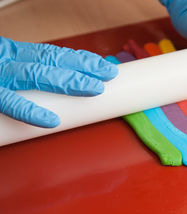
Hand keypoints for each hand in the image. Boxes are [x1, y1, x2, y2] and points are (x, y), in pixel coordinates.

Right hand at [0, 37, 117, 127]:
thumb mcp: (5, 70)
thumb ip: (27, 77)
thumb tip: (60, 90)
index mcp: (13, 54)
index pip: (52, 54)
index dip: (79, 59)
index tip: (101, 65)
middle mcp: (8, 61)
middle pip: (51, 61)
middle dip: (83, 67)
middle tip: (109, 74)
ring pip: (36, 75)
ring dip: (68, 82)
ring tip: (95, 89)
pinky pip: (11, 103)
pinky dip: (32, 112)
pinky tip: (52, 120)